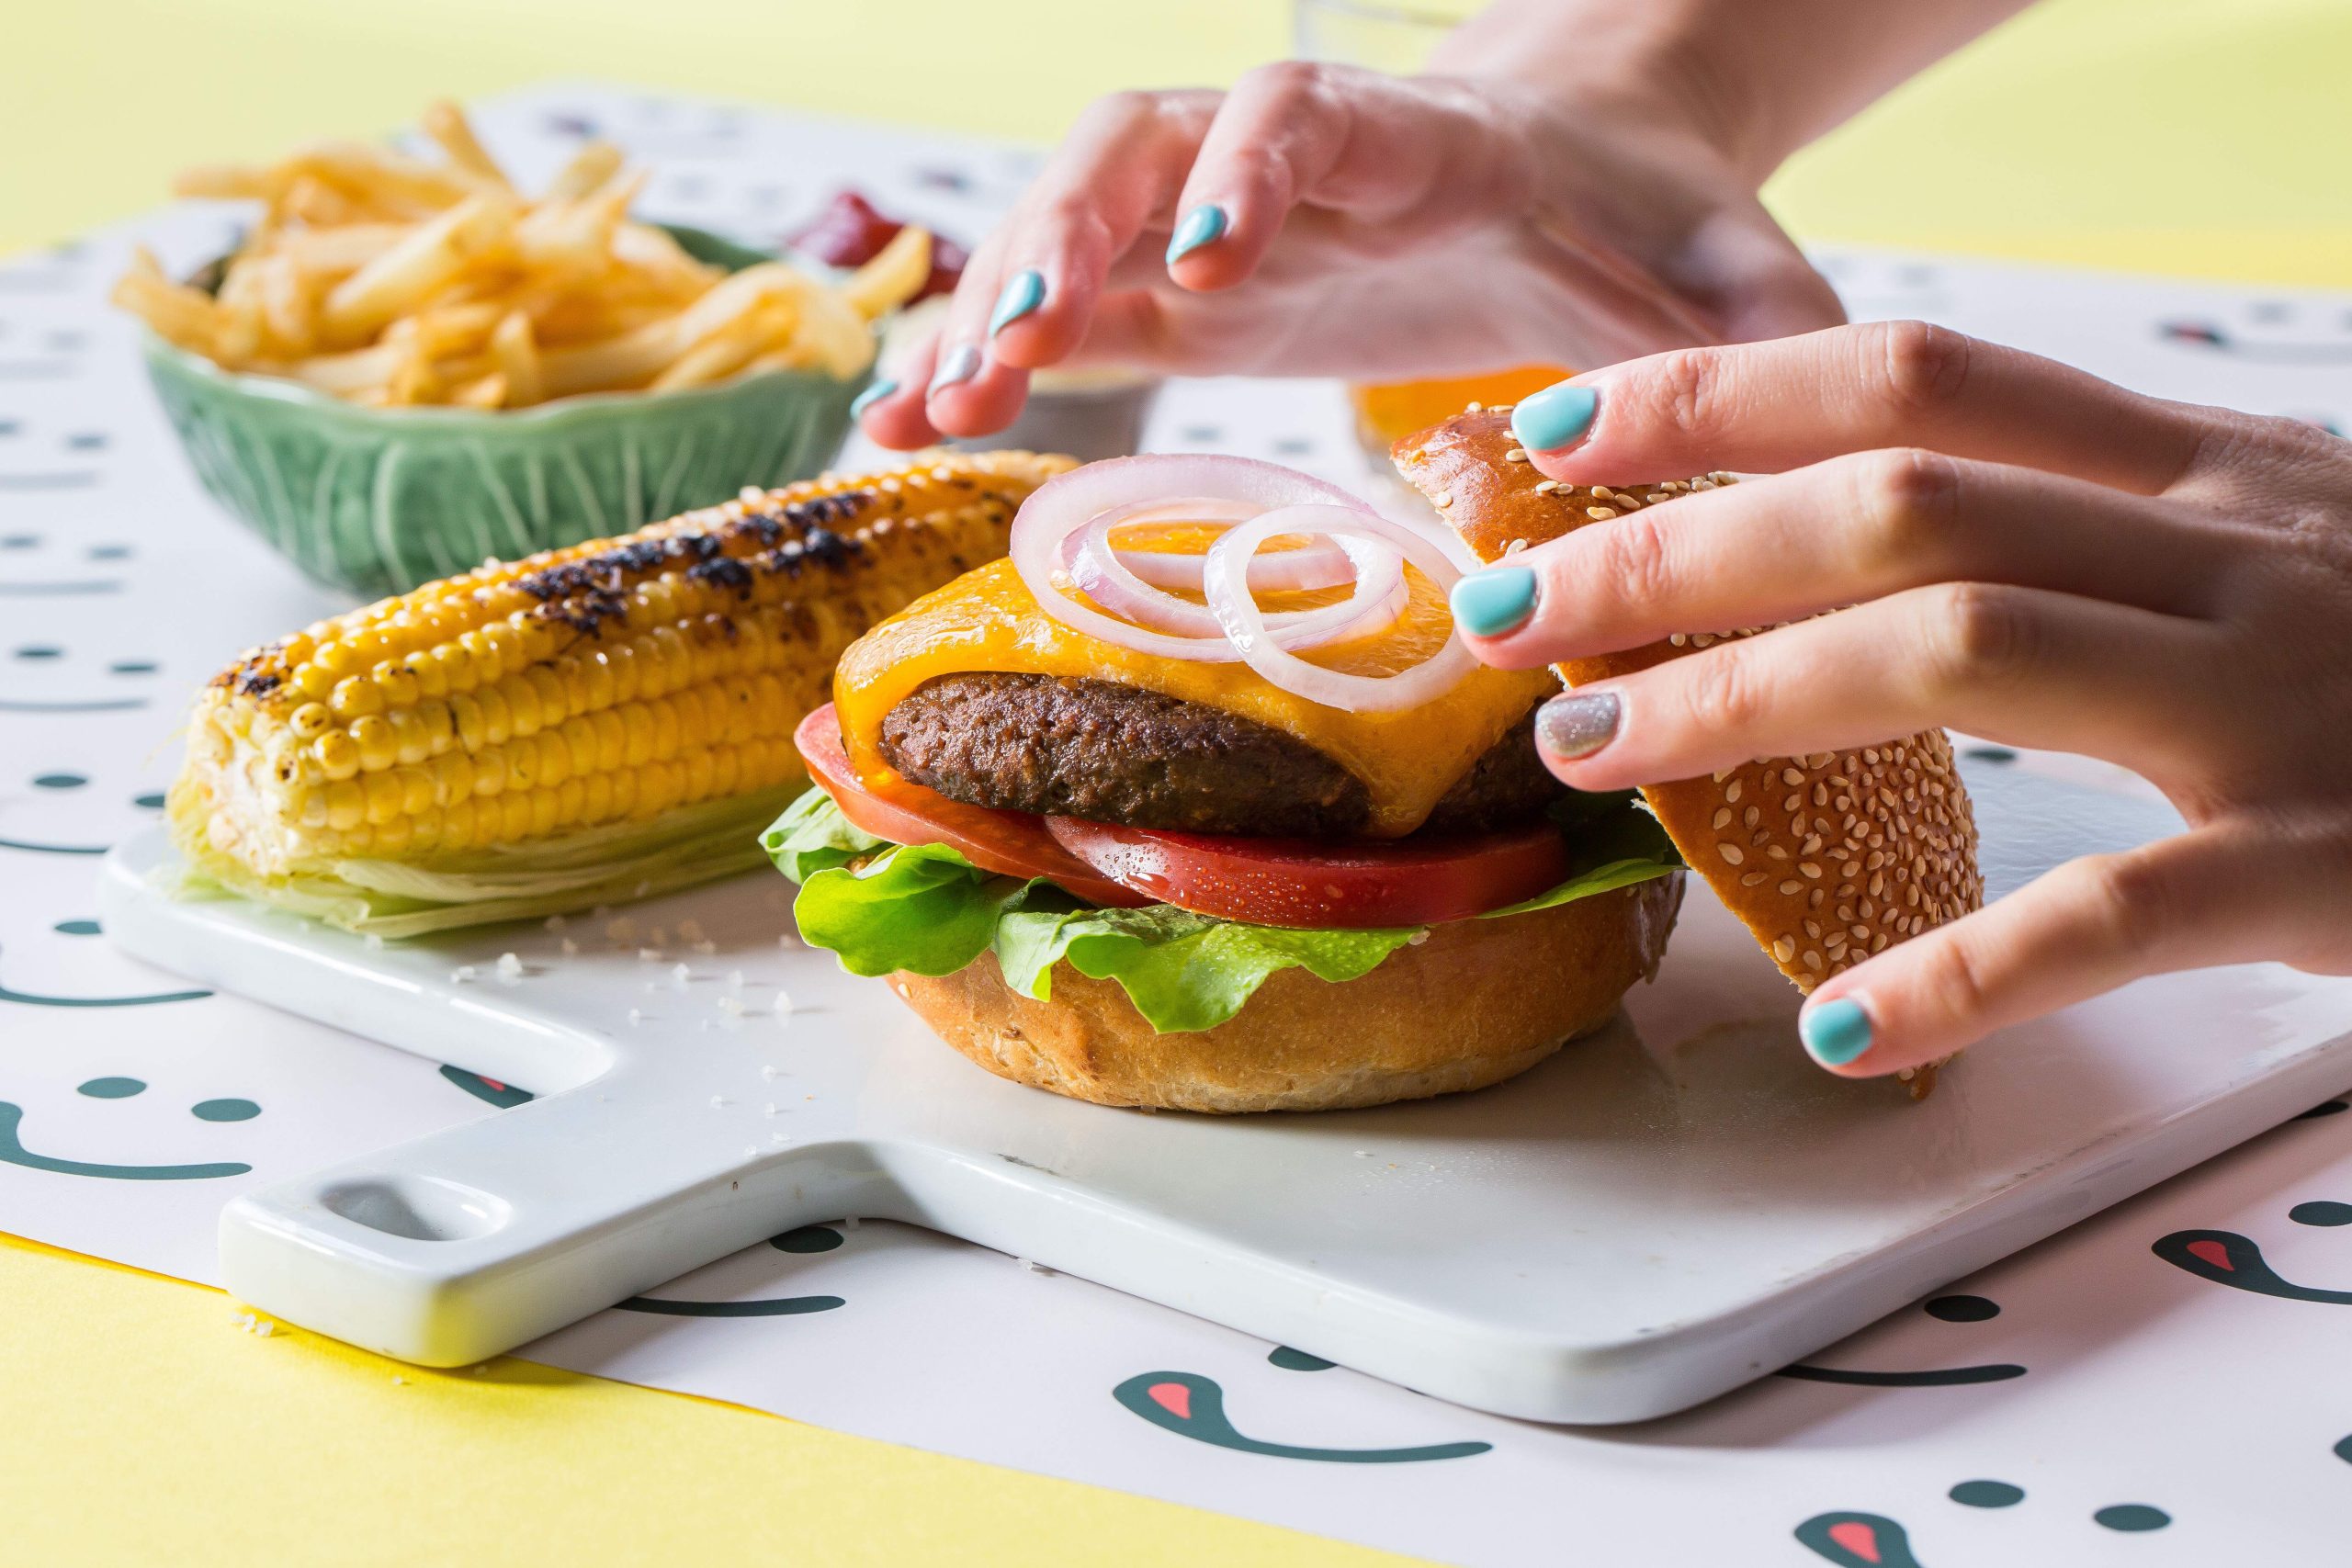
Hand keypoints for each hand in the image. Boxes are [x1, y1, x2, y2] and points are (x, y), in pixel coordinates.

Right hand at [856, 61, 1841, 448]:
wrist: (1585, 180)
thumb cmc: (1646, 220)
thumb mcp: (1724, 270)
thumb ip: (1769, 329)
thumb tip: (1831, 422)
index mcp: (1418, 142)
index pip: (1303, 115)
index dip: (1244, 170)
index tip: (1208, 259)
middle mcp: (1287, 166)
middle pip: (1136, 147)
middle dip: (1068, 231)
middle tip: (1017, 340)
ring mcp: (1219, 223)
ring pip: (1074, 228)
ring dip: (997, 306)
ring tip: (930, 409)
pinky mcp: (1185, 294)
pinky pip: (1065, 314)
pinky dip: (985, 361)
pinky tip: (909, 434)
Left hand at [1453, 322, 2351, 1077]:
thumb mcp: (2283, 551)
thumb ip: (2102, 534)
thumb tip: (1855, 535)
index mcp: (2211, 475)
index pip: (1923, 377)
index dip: (1723, 392)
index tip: (1558, 426)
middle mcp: (2240, 555)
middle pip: (1899, 499)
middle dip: (1673, 545)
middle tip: (1506, 603)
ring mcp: (2294, 704)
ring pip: (1965, 652)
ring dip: (1744, 702)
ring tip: (1595, 754)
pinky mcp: (2344, 867)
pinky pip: (2122, 914)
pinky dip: (1968, 970)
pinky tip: (1850, 1025)